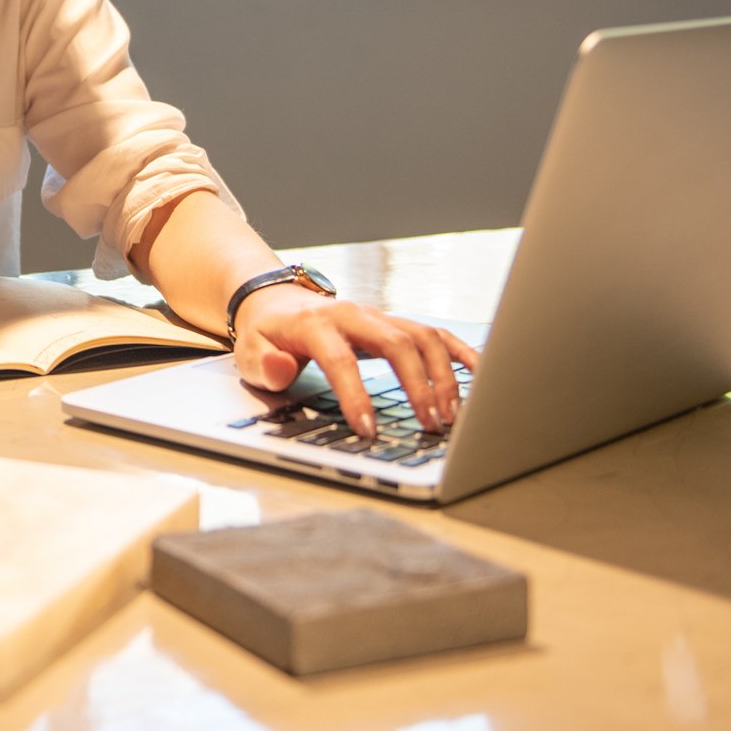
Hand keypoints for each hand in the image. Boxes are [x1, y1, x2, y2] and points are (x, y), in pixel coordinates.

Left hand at [230, 284, 479, 440]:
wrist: (275, 300)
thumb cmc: (267, 334)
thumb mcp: (250, 352)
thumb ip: (265, 365)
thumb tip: (283, 368)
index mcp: (317, 323)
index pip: (341, 359)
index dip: (355, 395)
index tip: (368, 430)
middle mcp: (354, 315)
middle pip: (397, 343)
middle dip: (418, 385)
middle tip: (430, 425)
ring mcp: (378, 316)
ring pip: (422, 337)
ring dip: (442, 376)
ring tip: (451, 416)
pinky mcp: (394, 323)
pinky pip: (434, 332)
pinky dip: (459, 351)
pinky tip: (480, 375)